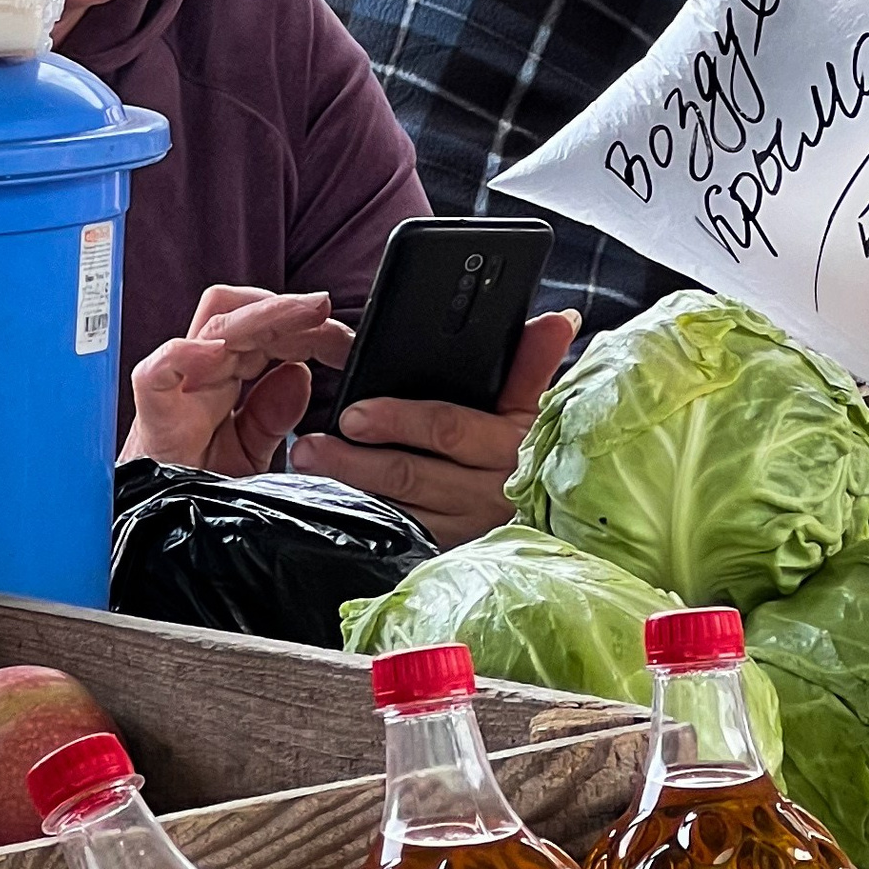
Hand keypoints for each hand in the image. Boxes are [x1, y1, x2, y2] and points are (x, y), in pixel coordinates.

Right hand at [122, 285, 350, 476]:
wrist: (158, 545)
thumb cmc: (194, 494)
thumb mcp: (247, 456)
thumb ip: (270, 417)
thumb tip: (298, 373)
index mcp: (222, 380)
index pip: (260, 330)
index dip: (301, 325)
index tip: (340, 338)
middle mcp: (199, 377)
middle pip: (238, 314)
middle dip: (287, 308)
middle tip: (325, 312)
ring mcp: (175, 393)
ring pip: (210, 328)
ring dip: (261, 314)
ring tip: (301, 315)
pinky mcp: (153, 422)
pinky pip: (157, 375)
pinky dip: (185, 356)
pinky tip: (222, 353)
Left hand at [297, 308, 579, 549]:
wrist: (552, 512)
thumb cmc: (530, 447)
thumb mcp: (535, 404)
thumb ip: (535, 361)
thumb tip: (559, 318)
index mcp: (509, 446)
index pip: (447, 431)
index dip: (398, 421)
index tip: (354, 413)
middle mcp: (486, 492)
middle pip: (411, 475)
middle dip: (355, 461)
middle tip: (311, 444)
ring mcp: (464, 528)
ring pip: (398, 511)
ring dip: (349, 489)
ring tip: (309, 466)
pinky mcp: (445, 550)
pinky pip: (400, 536)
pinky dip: (363, 520)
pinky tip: (331, 505)